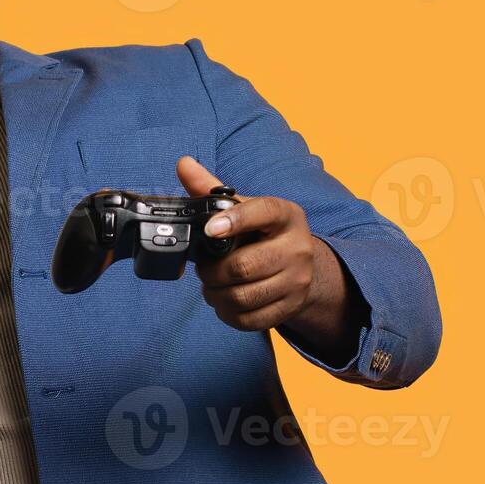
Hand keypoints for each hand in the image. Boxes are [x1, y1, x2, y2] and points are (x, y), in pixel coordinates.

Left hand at [178, 156, 359, 362]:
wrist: (301, 265)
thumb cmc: (264, 231)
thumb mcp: (245, 208)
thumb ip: (212, 189)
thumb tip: (183, 164)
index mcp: (285, 214)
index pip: (264, 212)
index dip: (234, 220)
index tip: (210, 230)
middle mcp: (298, 247)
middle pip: (245, 266)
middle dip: (212, 271)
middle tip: (203, 268)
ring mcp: (298, 281)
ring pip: (244, 296)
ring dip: (216, 294)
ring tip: (210, 286)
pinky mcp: (291, 307)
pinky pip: (251, 319)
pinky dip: (228, 313)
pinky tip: (223, 302)